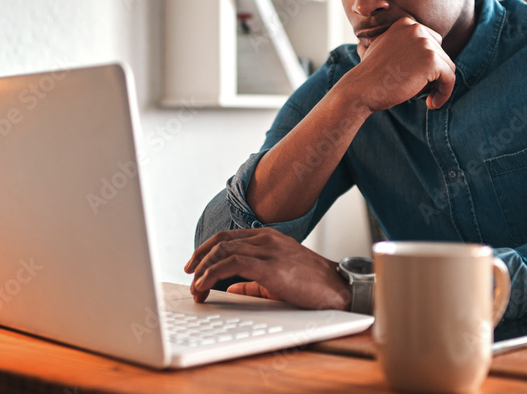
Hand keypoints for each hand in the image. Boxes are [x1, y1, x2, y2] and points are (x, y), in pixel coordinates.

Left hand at [184, 228, 350, 310]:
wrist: (338, 289)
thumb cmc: (312, 285)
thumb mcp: (277, 279)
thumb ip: (252, 281)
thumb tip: (229, 287)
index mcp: (268, 238)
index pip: (228, 237)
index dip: (206, 250)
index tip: (194, 264)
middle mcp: (266, 239)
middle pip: (220, 241)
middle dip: (199, 259)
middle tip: (188, 275)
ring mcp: (268, 250)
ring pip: (222, 251)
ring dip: (202, 270)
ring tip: (195, 288)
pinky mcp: (270, 266)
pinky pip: (232, 265)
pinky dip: (211, 275)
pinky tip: (203, 286)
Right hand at [347, 16, 455, 110]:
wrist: (361, 89)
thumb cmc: (370, 76)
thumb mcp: (385, 50)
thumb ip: (404, 45)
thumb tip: (423, 55)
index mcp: (405, 23)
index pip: (432, 43)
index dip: (428, 64)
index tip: (420, 80)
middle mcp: (416, 29)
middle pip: (441, 54)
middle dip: (434, 74)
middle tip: (421, 92)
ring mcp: (425, 43)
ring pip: (447, 67)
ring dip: (440, 85)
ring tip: (427, 99)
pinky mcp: (432, 61)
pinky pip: (450, 78)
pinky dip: (445, 93)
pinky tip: (432, 104)